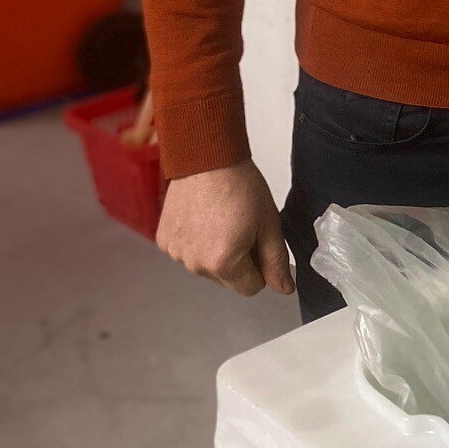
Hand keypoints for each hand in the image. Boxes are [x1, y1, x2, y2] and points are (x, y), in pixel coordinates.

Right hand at [156, 160, 293, 296]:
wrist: (206, 158)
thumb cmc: (240, 186)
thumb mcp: (269, 223)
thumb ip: (276, 260)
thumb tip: (284, 289)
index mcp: (223, 264)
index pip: (252, 288)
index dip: (261, 266)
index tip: (259, 241)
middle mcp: (195, 265)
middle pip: (228, 279)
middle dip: (239, 260)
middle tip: (241, 225)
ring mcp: (176, 254)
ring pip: (207, 266)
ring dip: (216, 251)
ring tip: (221, 218)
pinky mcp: (164, 241)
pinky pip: (188, 252)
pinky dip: (197, 241)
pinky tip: (202, 217)